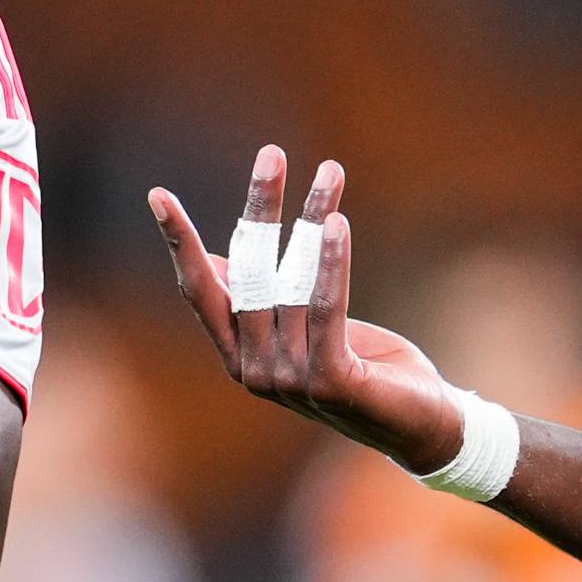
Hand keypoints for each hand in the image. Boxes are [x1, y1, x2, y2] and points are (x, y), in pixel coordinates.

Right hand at [149, 146, 462, 471]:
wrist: (422, 427)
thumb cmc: (364, 370)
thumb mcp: (307, 328)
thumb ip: (264, 302)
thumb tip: (220, 259)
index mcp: (240, 356)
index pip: (200, 290)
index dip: (180, 243)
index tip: (159, 195)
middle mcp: (254, 370)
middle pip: (248, 273)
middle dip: (260, 208)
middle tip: (272, 154)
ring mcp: (289, 380)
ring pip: (293, 282)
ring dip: (312, 219)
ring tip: (330, 172)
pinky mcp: (328, 381)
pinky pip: (325, 308)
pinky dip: (329, 263)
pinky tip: (336, 222)